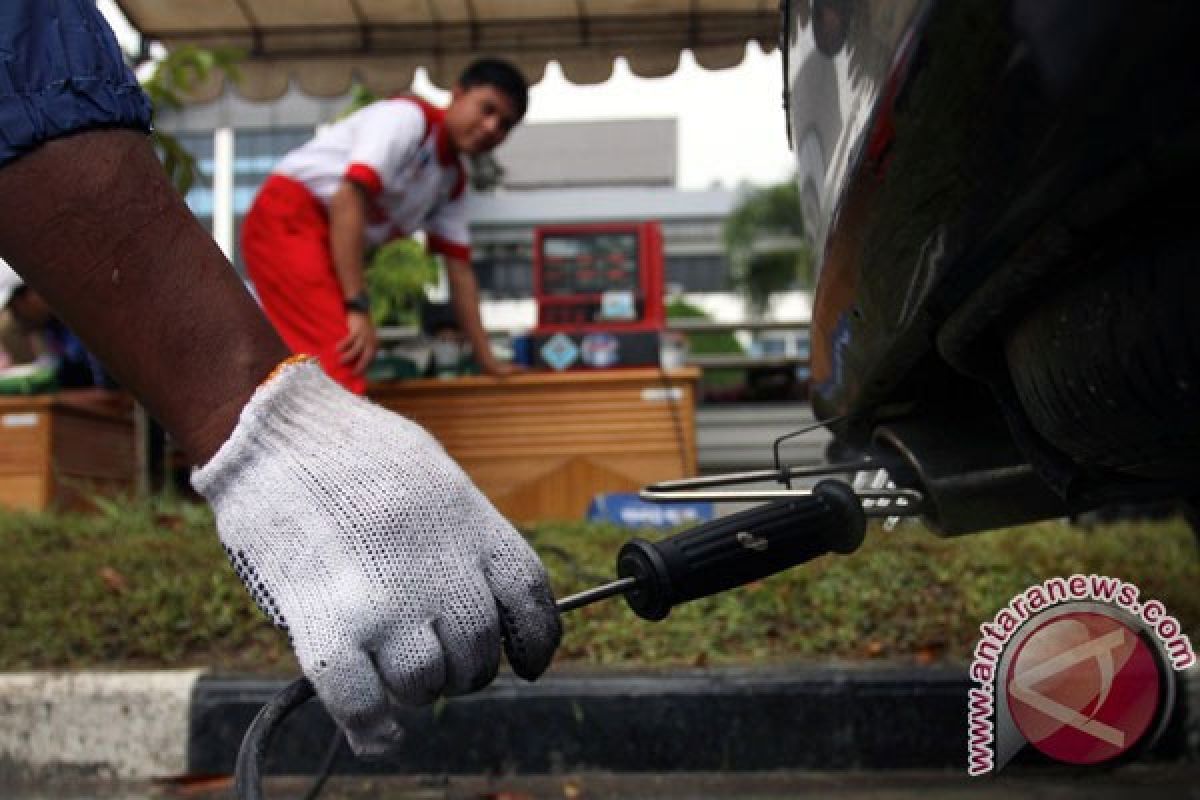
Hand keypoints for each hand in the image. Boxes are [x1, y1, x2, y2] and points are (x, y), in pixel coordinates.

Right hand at [191, 361, 561, 756]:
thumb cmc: (353, 446)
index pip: (530, 601)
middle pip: (478, 651)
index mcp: (472, 524)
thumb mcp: (435, 473)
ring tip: (397, 670)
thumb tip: (482, 593)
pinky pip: (361, 701)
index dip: (535, 641)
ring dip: (417, 687)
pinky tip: (377, 729)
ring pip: (426, 682)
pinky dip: (371, 725)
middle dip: (464, 666)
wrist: (274, 429)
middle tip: (440, 658)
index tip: (526, 660)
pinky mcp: (324, 622)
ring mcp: (384, 601)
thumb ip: (463, 533)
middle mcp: (440, 569)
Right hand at [336, 311, 376, 375]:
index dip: (365, 367)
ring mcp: (365, 336)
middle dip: (361, 366)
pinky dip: (343, 345)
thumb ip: (361, 349)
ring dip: (348, 357)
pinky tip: (337, 349)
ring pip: (357, 350)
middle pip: (367, 357)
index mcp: (374, 344)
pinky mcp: (357, 330)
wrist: (360, 310)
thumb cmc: (360, 327)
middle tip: (352, 373)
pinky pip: (350, 340)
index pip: (371, 359)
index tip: (357, 374)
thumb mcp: (364, 339)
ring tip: (340, 362)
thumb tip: (352, 362)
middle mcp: (371, 341)